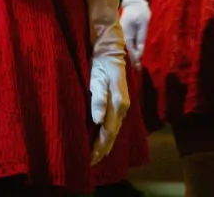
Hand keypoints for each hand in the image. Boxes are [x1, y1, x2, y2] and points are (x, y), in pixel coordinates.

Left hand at [89, 48, 128, 164]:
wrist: (110, 50)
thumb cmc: (100, 64)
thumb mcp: (97, 78)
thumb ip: (98, 98)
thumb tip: (98, 120)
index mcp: (117, 104)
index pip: (108, 132)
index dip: (100, 146)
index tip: (91, 159)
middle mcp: (122, 108)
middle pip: (113, 134)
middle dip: (103, 149)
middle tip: (91, 163)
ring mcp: (122, 106)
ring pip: (115, 130)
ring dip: (106, 144)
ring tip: (97, 156)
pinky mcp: (119, 102)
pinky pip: (115, 123)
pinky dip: (109, 134)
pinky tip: (104, 139)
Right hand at [119, 0, 150, 68]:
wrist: (133, 1)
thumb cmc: (140, 11)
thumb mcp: (144, 24)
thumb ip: (142, 38)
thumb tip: (140, 52)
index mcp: (126, 34)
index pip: (130, 51)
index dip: (135, 60)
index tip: (139, 69)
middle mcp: (121, 35)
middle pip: (126, 51)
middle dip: (132, 60)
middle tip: (138, 71)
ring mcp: (121, 34)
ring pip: (126, 48)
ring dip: (131, 56)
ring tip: (136, 66)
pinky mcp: (123, 32)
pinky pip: (126, 44)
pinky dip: (130, 50)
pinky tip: (134, 55)